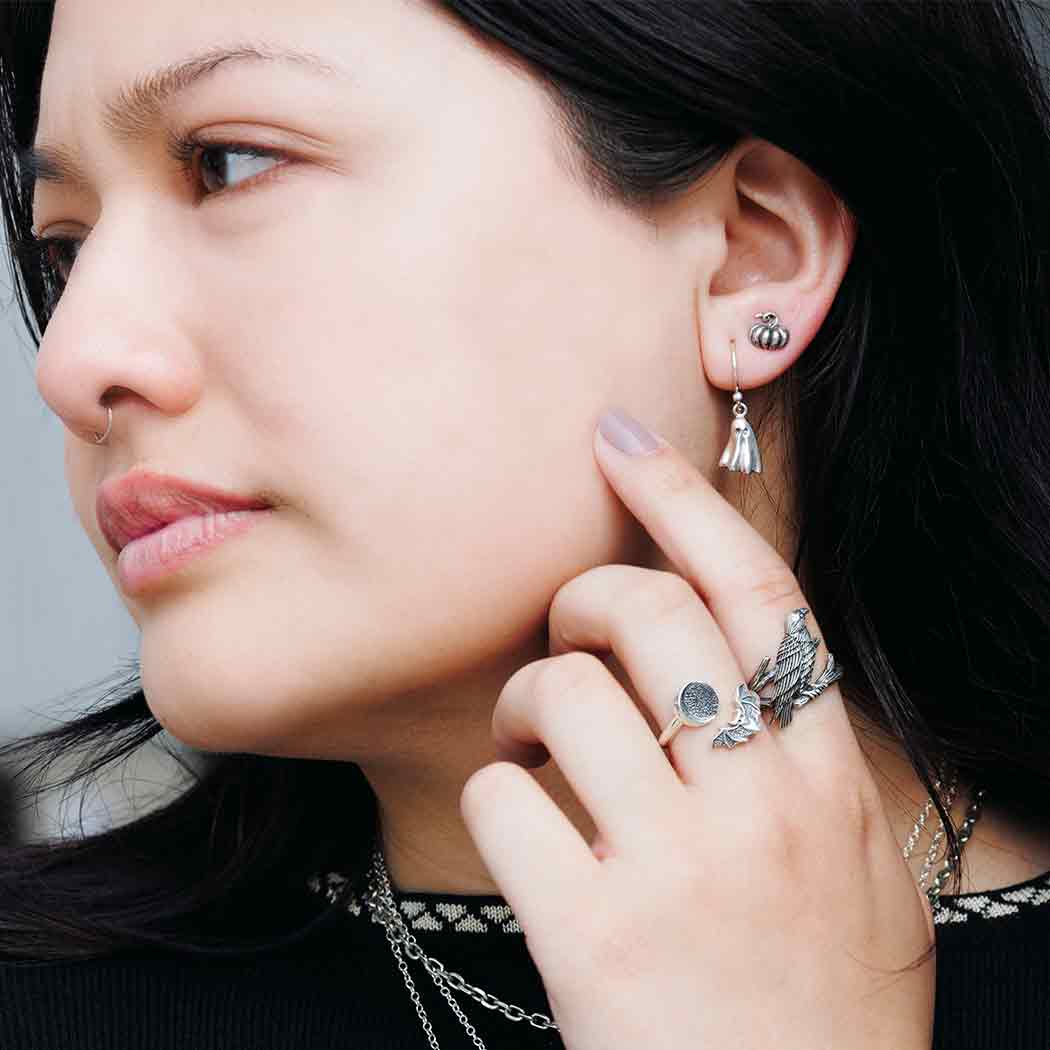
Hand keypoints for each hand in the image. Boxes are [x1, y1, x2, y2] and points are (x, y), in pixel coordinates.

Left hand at [459, 409, 935, 1049]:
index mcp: (826, 776)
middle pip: (649, 618)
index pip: (756, 594)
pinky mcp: (593, 933)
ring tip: (532, 736)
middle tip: (564, 628)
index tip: (619, 440)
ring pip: (567, 693)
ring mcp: (678, 866)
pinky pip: (506, 799)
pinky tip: (520, 822)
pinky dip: (496, 790)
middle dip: (584, 595)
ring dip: (528, 697)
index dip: (681, 500)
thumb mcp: (858, 871)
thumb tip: (742, 664)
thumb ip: (809, 763)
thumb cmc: (820, 1003)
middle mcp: (761, 803)